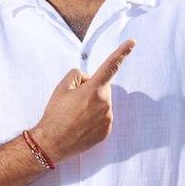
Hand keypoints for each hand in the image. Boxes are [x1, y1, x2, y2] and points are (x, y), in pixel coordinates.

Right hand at [31, 39, 134, 162]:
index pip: (111, 66)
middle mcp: (105, 102)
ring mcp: (108, 118)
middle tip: (75, 102)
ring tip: (76, 116)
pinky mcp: (107, 130)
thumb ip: (78, 75)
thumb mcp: (61, 87)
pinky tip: (81, 125)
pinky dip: (94, 119)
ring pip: (103, 104)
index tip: (132, 42)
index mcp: (93, 89)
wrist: (51, 142)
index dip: (122, 52)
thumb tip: (89, 79)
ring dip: (93, 106)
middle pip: (102, 88)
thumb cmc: (55, 114)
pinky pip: (103, 118)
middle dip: (92, 91)